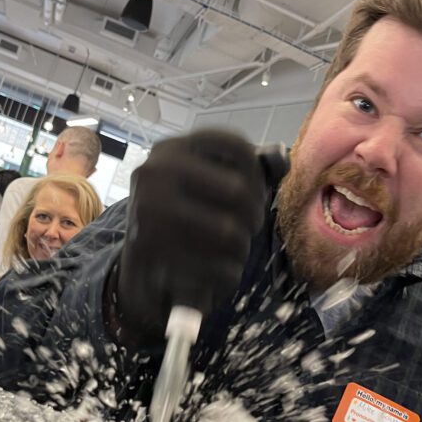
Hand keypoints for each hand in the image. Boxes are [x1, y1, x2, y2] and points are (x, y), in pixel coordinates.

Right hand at [112, 129, 265, 348]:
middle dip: (254, 213)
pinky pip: (222, 270)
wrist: (140, 265)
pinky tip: (220, 270)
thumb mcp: (202, 180)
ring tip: (233, 247)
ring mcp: (150, 219)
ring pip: (232, 234)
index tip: (255, 188)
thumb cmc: (182, 213)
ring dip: (243, 246)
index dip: (258, 171)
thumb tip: (281, 159)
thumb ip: (242, 167)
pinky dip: (230, 274)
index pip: (236, 147)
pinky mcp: (157, 261)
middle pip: (238, 191)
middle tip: (250, 223)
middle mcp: (154, 178)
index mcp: (168, 150)